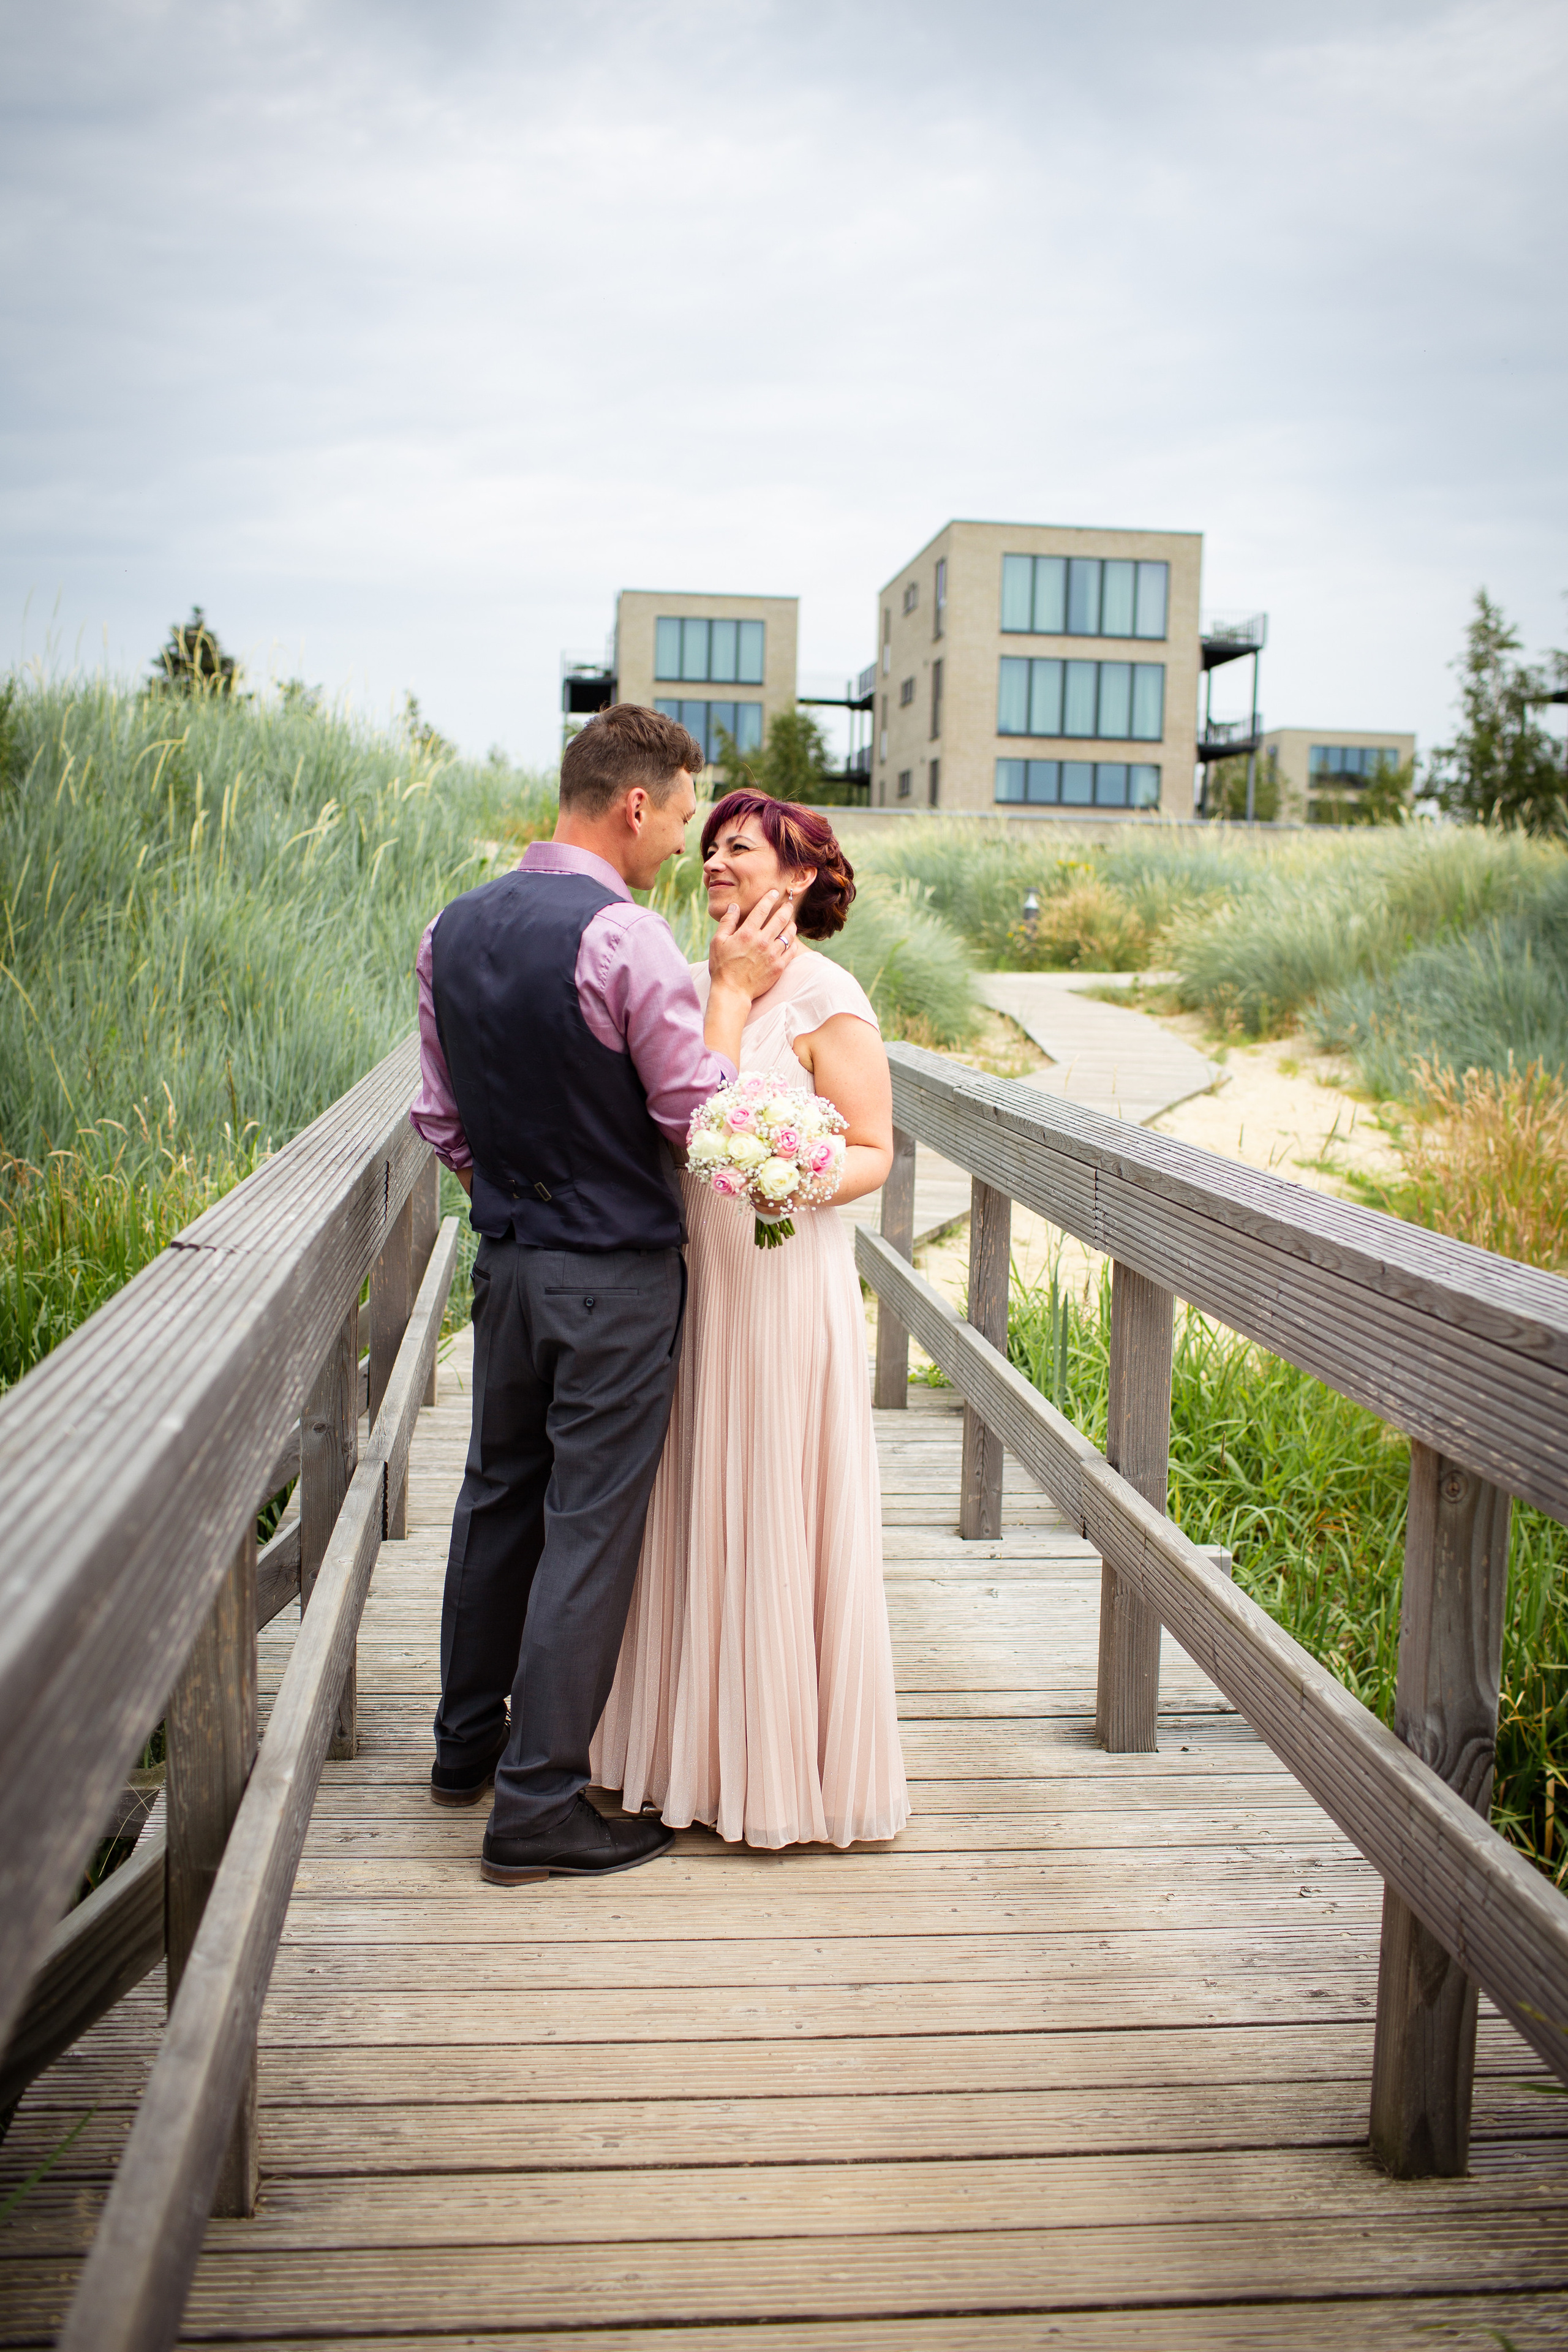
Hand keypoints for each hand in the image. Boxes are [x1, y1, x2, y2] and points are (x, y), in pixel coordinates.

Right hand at [708, 889, 795, 1004]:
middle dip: (786, 908)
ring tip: (791, 921)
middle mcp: (762, 941)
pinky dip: (793, 943)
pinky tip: (792, 940)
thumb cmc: (722, 967)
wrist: (732, 992)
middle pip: (780, 919)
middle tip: (788, 904)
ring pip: (788, 934)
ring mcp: (772, 954)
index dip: (769, 898)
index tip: (774, 893)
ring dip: (791, 924)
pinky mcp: (779, 967)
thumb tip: (734, 906)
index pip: (762, 909)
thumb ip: (727, 922)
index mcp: (747, 933)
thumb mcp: (718, 942)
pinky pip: (791, 951)